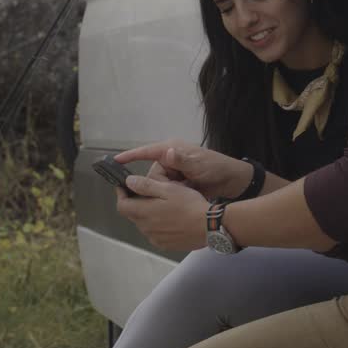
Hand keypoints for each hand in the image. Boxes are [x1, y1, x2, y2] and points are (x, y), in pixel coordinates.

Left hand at [115, 174, 209, 251]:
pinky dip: (157, 225)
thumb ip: (146, 185)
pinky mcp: (165, 244)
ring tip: (163, 205)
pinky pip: (154, 233)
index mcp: (144, 212)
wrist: (208, 226)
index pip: (122, 205)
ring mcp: (155, 238)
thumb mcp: (168, 189)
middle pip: (132, 214)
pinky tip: (170, 218)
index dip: (121, 195)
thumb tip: (129, 182)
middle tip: (148, 193)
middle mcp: (146, 228)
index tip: (124, 187)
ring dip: (147, 214)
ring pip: (144, 224)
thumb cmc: (190, 205)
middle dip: (136, 203)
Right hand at [116, 140, 251, 199]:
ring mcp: (173, 172)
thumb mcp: (199, 164)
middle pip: (151, 175)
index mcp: (172, 150)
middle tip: (179, 188)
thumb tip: (168, 152)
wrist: (232, 181)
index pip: (146, 151)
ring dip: (168, 192)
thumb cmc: (216, 168)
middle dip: (160, 186)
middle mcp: (170, 160)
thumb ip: (182, 160)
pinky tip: (181, 197)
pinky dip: (170, 196)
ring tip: (185, 192)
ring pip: (158, 186)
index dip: (131, 156)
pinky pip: (166, 191)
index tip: (115, 160)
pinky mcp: (177, 184)